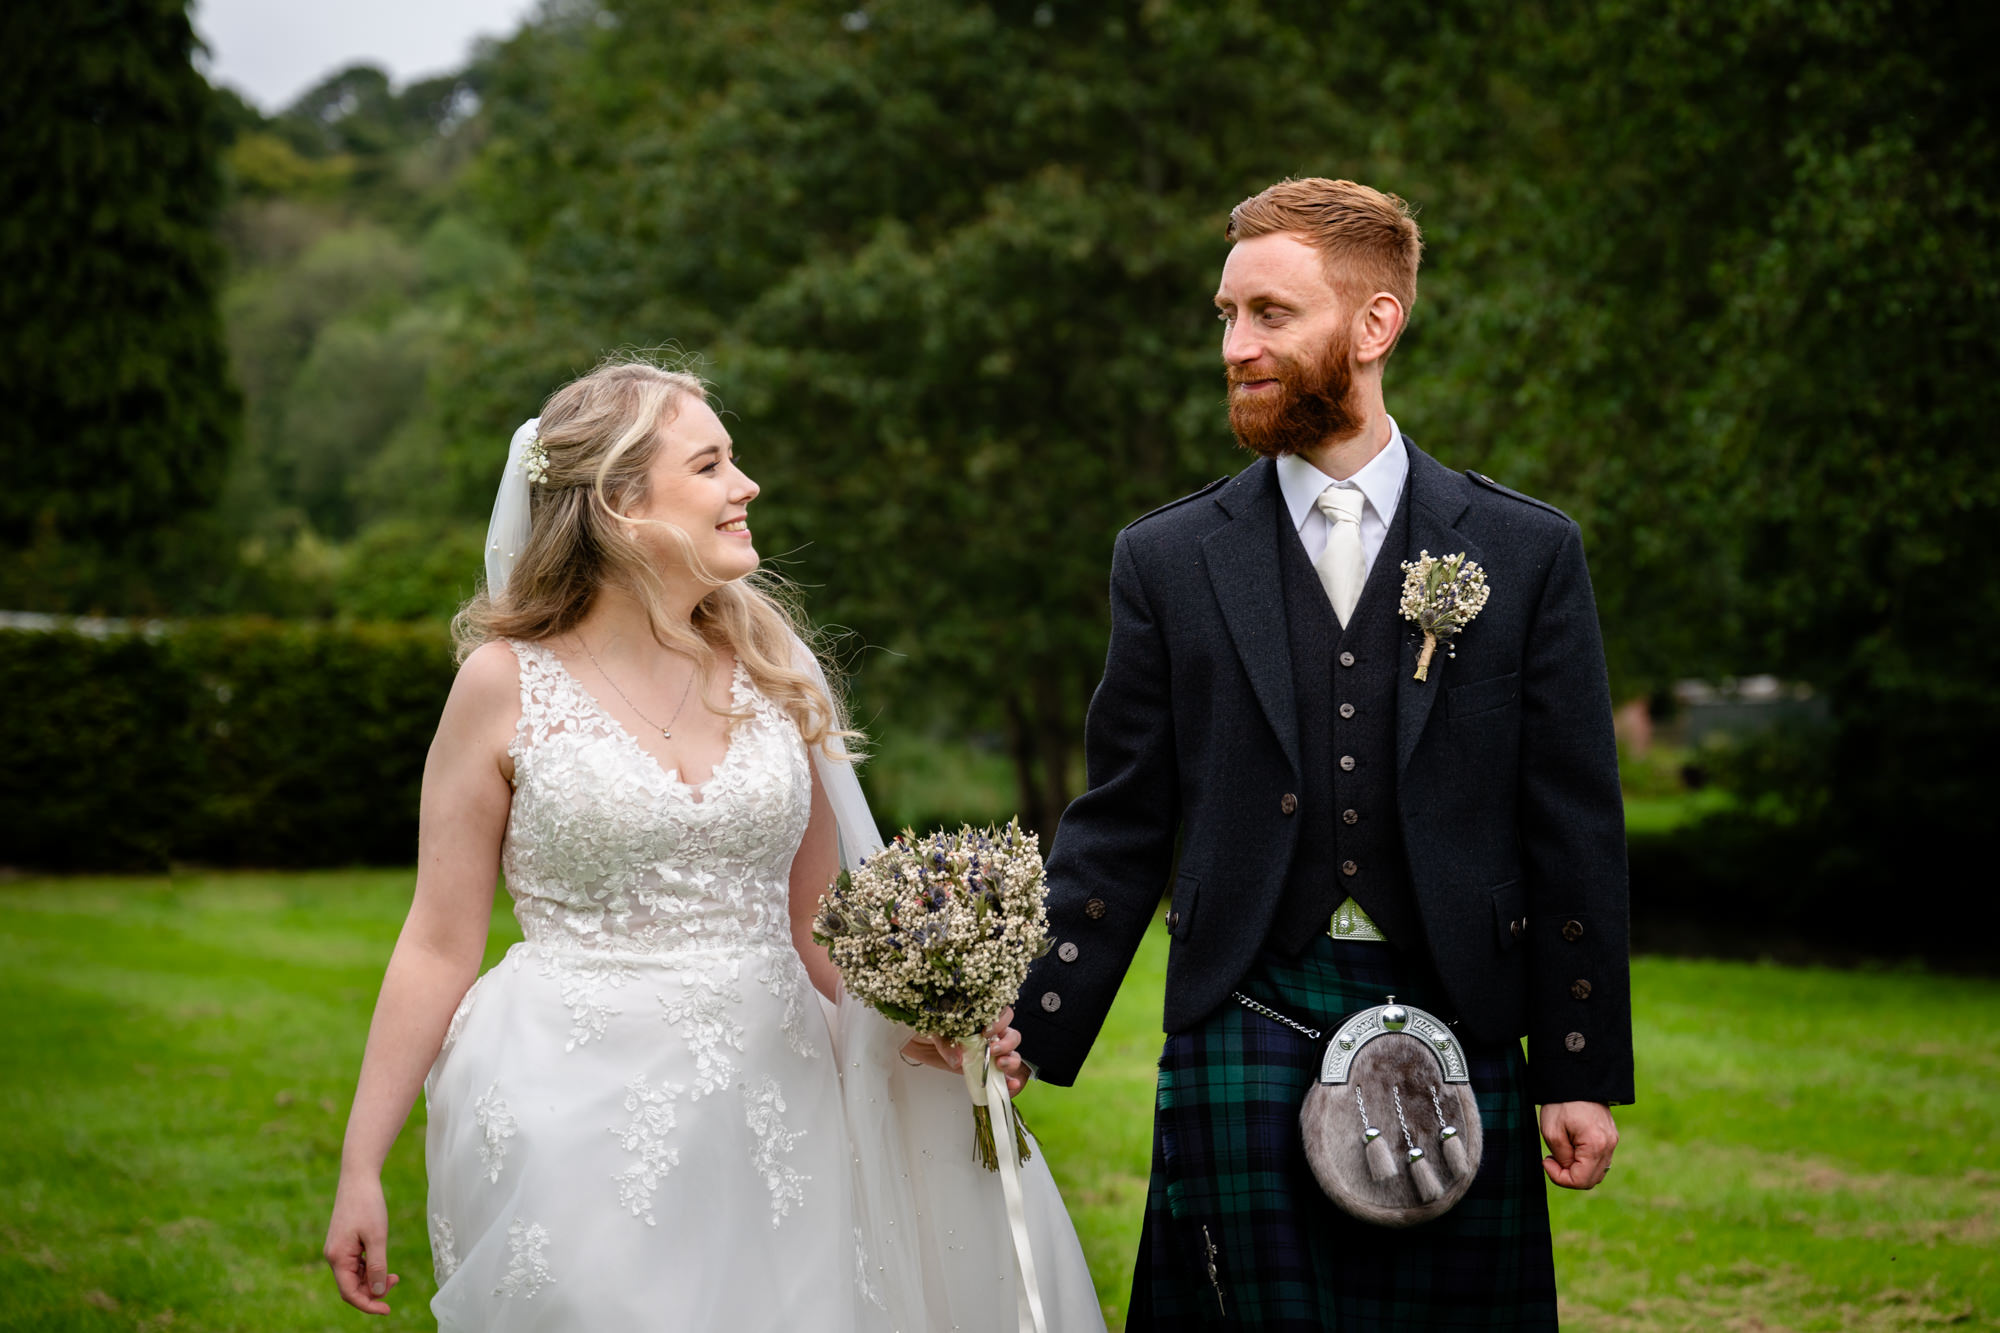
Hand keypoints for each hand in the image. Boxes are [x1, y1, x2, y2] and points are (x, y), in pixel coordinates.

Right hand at [325, 1171, 401, 1313]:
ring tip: (394, 1275)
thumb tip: (376, 1293)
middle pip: (351, 1287)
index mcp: (337, 1257)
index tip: (387, 1310)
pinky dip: (369, 1269)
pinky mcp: (344, 1243)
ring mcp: (338, 1250)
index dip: (368, 1305)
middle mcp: (333, 1256)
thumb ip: (377, 1267)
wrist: (358, 1178)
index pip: (349, 1293)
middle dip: (373, 1291)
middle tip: (396, 1281)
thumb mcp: (377, 1237)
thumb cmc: (367, 1205)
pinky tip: (383, 1264)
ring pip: (354, 1277)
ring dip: (372, 1280)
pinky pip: (355, 1265)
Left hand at [896, 1006, 1029, 1096]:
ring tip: (1000, 1068)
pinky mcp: (980, 1069)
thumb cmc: (926, 1023)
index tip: (986, 1033)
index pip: (1002, 1015)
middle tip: (993, 1052)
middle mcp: (987, 1033)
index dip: (999, 1023)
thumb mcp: (934, 1026)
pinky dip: (1008, 1082)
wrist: (913, 1038)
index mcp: (980, 1015)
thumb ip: (946, 1041)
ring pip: (1010, 1055)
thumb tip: (958, 1060)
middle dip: (1007, 1045)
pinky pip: (999, 1076)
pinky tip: (1009, 1086)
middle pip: (1011, 1036)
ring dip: (1011, 1062)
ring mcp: (985, 1052)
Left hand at [1539, 1101, 1618, 1189]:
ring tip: (1560, 1152)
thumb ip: (1562, 1158)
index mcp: (1596, 1146)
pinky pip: (1599, 1159)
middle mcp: (1609, 1146)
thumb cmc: (1561, 1103)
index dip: (1560, 1177)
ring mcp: (1612, 1141)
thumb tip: (1568, 1170)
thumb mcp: (1552, 1132)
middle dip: (1568, 1175)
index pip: (1581, 1181)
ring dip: (1577, 1169)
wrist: (1576, 1077)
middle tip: (1552, 1159)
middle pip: (1591, 1180)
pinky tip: (1570, 1147)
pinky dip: (1584, 1161)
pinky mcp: (1610, 1136)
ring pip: (1596, 1171)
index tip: (1546, 1160)